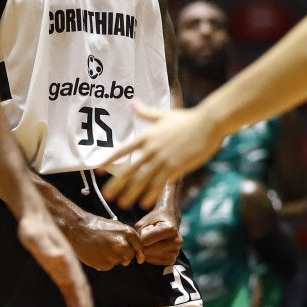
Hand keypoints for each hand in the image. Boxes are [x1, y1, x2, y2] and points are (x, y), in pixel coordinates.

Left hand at [16, 207, 96, 306]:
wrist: (35, 215)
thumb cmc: (33, 226)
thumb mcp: (35, 237)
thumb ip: (47, 248)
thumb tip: (61, 259)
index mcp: (66, 263)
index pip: (77, 290)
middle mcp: (69, 266)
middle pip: (81, 292)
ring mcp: (65, 267)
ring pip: (78, 290)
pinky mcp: (60, 267)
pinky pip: (70, 287)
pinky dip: (75, 299)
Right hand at [63, 210, 144, 271]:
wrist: (77, 229)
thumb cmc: (95, 226)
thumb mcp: (115, 227)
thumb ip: (126, 239)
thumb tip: (132, 258)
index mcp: (128, 233)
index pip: (139, 246)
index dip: (136, 250)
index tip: (134, 254)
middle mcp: (123, 245)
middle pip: (130, 256)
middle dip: (123, 254)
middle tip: (109, 247)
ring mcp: (114, 256)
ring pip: (119, 262)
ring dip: (112, 258)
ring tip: (100, 248)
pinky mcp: (105, 264)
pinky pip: (108, 266)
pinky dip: (102, 262)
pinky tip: (95, 253)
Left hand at [102, 103, 223, 208]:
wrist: (208, 123)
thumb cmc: (188, 118)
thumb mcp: (164, 114)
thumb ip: (147, 112)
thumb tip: (133, 102)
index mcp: (147, 136)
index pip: (123, 151)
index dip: (110, 161)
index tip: (99, 170)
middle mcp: (152, 148)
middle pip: (130, 169)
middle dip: (117, 184)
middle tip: (106, 195)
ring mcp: (163, 159)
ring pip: (143, 179)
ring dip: (132, 193)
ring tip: (122, 204)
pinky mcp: (176, 166)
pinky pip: (160, 183)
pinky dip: (151, 194)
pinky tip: (144, 203)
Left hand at [133, 208, 182, 266]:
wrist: (168, 221)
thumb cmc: (153, 221)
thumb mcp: (142, 223)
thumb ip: (137, 238)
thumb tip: (139, 257)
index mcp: (170, 229)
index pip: (146, 240)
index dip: (141, 236)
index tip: (146, 230)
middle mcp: (176, 241)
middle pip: (148, 250)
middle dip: (143, 245)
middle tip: (149, 237)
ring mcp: (176, 251)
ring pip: (151, 257)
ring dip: (147, 251)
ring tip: (153, 241)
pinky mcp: (173, 259)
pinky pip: (156, 262)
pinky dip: (151, 257)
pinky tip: (154, 248)